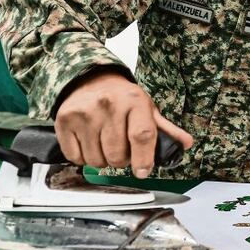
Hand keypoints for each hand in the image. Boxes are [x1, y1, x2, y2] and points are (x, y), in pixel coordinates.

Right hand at [54, 69, 193, 177]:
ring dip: (103, 160)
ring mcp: (85, 113)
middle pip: (117, 155)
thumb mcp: (147, 108)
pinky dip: (84, 157)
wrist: (90, 79)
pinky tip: (90, 142)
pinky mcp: (64, 120)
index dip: (144, 159)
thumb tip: (186, 144)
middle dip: (121, 160)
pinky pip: (76, 158)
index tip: (143, 171)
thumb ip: (165, 129)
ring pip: (96, 161)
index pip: (142, 136)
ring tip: (105, 143)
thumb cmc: (123, 99)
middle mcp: (109, 105)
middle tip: (121, 148)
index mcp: (135, 101)